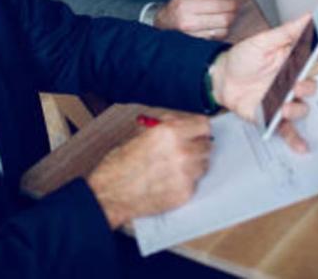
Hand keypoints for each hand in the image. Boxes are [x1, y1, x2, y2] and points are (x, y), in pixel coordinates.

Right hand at [86, 113, 211, 228]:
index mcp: (169, 132)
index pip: (204, 125)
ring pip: (204, 164)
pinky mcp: (184, 193)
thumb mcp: (141, 135)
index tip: (197, 133)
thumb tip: (182, 122)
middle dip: (197, 147)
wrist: (109, 194)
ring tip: (175, 168)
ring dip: (195, 165)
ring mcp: (185, 174)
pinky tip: (170, 181)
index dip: (199, 129)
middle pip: (207, 145)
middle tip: (186, 151)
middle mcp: (181, 151)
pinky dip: (187, 182)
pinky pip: (196, 183)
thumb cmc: (119, 166)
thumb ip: (165, 127)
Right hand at [154, 0, 237, 39]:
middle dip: (233, 13)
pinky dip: (222, 31)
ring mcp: (194, 35)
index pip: (218, 5)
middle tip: (235, 8)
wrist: (163, 25)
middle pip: (224, 19)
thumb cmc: (177, 7)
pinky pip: (217, 37)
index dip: (232, 3)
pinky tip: (219, 25)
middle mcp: (190, 22)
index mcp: (188, 7)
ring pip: (223, 30)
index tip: (236, 1)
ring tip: (227, 15)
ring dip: (229, 23)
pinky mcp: (198, 43)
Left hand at [209, 14, 317, 152]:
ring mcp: (283, 99)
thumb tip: (308, 17)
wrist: (221, 78)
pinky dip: (296, 138)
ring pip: (301, 107)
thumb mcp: (262, 41)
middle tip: (294, 84)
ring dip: (296, 109)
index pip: (313, 57)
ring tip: (282, 106)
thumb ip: (286, 31)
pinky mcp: (273, 116)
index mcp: (291, 60)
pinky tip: (302, 146)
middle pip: (310, 86)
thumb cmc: (242, 58)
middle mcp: (291, 81)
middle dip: (306, 86)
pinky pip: (288, 129)